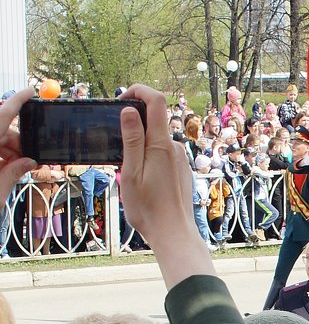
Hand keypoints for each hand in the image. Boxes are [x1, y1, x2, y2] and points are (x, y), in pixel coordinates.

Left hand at [0, 89, 36, 202]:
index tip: (29, 92)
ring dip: (7, 154)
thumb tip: (29, 162)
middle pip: (1, 132)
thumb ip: (12, 174)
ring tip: (11, 173)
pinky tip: (1, 172)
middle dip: (18, 144)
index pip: (1, 116)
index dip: (16, 102)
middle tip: (30, 162)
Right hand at [119, 85, 212, 287]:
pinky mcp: (180, 168)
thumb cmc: (148, 207)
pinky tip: (139, 175)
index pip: (155, 100)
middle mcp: (174, 146)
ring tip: (124, 165)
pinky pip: (161, 152)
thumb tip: (128, 110)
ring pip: (156, 138)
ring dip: (138, 142)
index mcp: (161, 144)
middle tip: (112, 137)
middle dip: (132, 121)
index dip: (138, 91)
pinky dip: (147, 154)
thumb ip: (131, 139)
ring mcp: (179, 157)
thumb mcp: (131, 171)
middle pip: (154, 118)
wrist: (173, 232)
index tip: (120, 98)